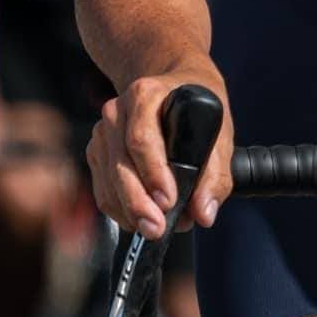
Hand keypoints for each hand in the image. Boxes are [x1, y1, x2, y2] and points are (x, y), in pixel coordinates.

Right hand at [87, 64, 233, 239]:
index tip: (169, 201)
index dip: (153, 173)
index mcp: (145, 95)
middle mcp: (116, 111)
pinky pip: (103, 189)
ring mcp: (102, 132)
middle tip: (158, 229)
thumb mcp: (219, 130)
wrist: (174, 87)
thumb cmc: (198, 109)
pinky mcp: (97, 153)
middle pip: (120, 163)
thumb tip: (204, 213)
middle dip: (138, 202)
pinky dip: (120, 209)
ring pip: (108, 181)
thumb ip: (216, 174)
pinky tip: (140, 219)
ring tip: (158, 228)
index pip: (141, 139)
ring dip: (130, 211)